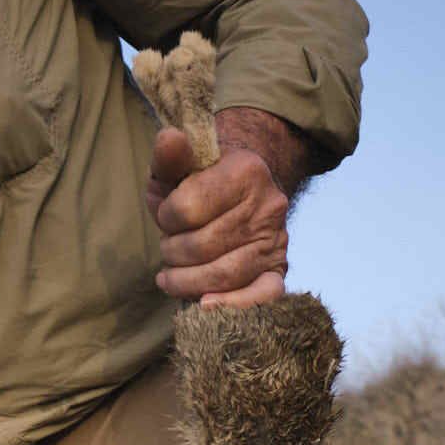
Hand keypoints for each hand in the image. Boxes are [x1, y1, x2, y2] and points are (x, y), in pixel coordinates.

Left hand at [146, 129, 289, 309]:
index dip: (166, 218)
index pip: (187, 208)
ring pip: (224, 274)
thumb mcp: (180, 167)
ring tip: (171, 277)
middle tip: (168, 249)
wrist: (241, 194)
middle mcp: (269, 204)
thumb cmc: (200, 184)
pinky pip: (264, 294)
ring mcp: (277, 239)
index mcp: (246, 171)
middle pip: (202, 246)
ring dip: (186, 282)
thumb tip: (169, 140)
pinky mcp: (278, 268)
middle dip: (172, 252)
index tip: (166, 216)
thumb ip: (170, 156)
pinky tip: (206, 304)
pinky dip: (233, 304)